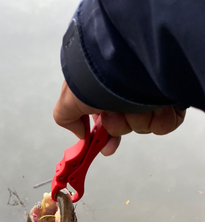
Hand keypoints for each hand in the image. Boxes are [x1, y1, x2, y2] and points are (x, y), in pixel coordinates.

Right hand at [53, 81, 185, 155]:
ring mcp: (150, 94)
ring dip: (140, 118)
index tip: (106, 147)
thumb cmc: (99, 73)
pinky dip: (161, 117)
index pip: (106, 122)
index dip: (105, 137)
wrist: (131, 57)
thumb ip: (65, 117)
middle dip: (121, 124)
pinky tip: (157, 104)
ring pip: (145, 126)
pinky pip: (167, 122)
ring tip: (138, 99)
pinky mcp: (171, 98)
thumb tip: (80, 133)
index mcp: (106, 93)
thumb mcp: (68, 99)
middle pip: (125, 126)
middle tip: (118, 111)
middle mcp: (127, 91)